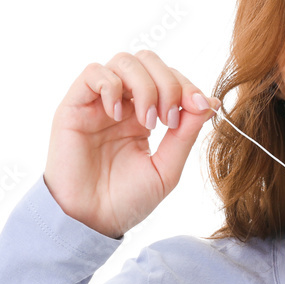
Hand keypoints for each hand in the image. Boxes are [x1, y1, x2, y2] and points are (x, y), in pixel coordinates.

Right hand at [43, 50, 219, 238]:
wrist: (91, 222)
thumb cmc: (127, 200)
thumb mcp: (167, 168)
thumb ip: (186, 134)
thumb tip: (210, 102)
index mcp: (145, 114)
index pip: (169, 78)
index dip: (188, 86)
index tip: (201, 107)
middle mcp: (122, 103)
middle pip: (149, 61)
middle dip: (169, 84)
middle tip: (170, 119)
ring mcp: (98, 103)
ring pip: (124, 61)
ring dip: (145, 86)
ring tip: (148, 122)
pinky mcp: (74, 106)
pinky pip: (93, 72)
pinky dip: (112, 86)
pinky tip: (118, 115)